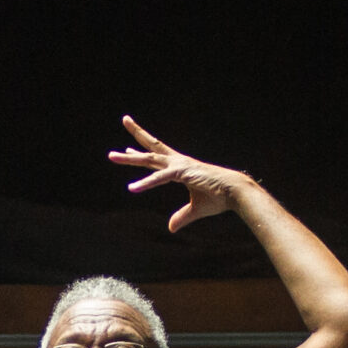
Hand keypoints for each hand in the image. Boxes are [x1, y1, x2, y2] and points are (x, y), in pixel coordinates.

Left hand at [109, 116, 256, 232]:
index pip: (157, 159)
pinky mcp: (183, 173)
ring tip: (111, 156)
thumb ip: (182, 217)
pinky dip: (146, 183)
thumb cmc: (219, 198)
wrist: (235, 193)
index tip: (128, 149)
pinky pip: (160, 177)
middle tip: (125, 119)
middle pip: (152, 147)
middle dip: (138, 134)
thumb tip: (171, 228)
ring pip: (150, 158)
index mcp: (181, 168)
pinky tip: (132, 188)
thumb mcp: (195, 209)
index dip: (142, 154)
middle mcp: (178, 162)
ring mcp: (180, 165)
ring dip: (130, 158)